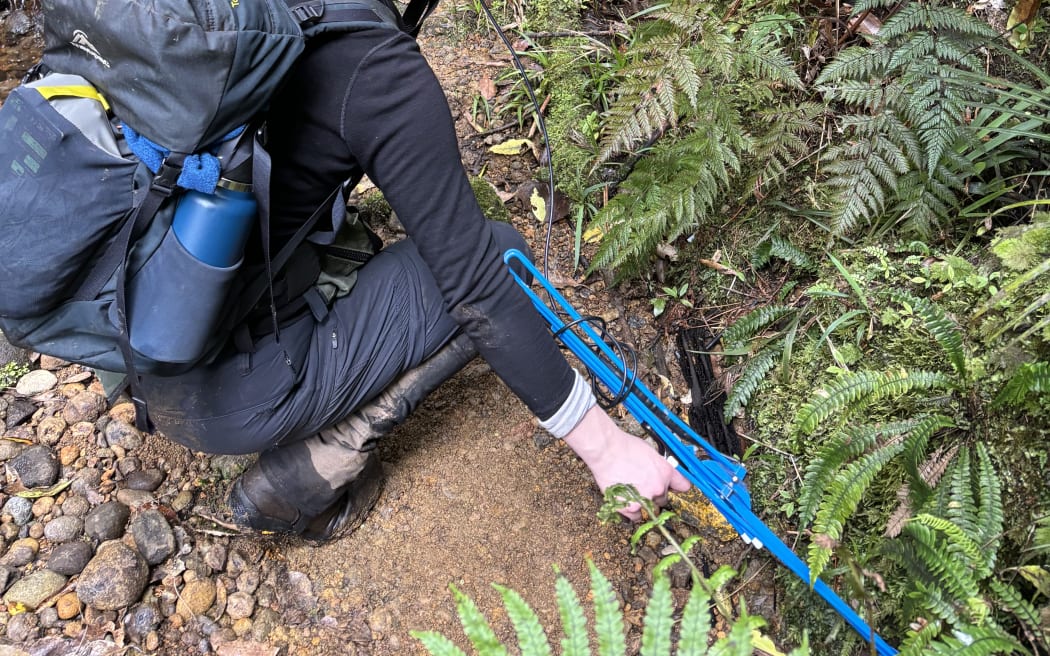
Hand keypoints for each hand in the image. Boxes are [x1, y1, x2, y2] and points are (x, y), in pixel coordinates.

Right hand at [563, 405, 691, 520]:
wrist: (606, 450)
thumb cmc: (624, 446)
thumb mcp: (650, 452)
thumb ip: (658, 466)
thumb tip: (659, 471)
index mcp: (666, 472)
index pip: (684, 486)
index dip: (676, 487)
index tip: (671, 487)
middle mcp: (659, 487)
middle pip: (663, 499)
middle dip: (654, 494)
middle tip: (642, 486)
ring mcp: (645, 499)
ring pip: (650, 509)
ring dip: (643, 503)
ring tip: (631, 493)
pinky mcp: (630, 508)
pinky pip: (636, 517)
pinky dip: (631, 511)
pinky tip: (626, 501)